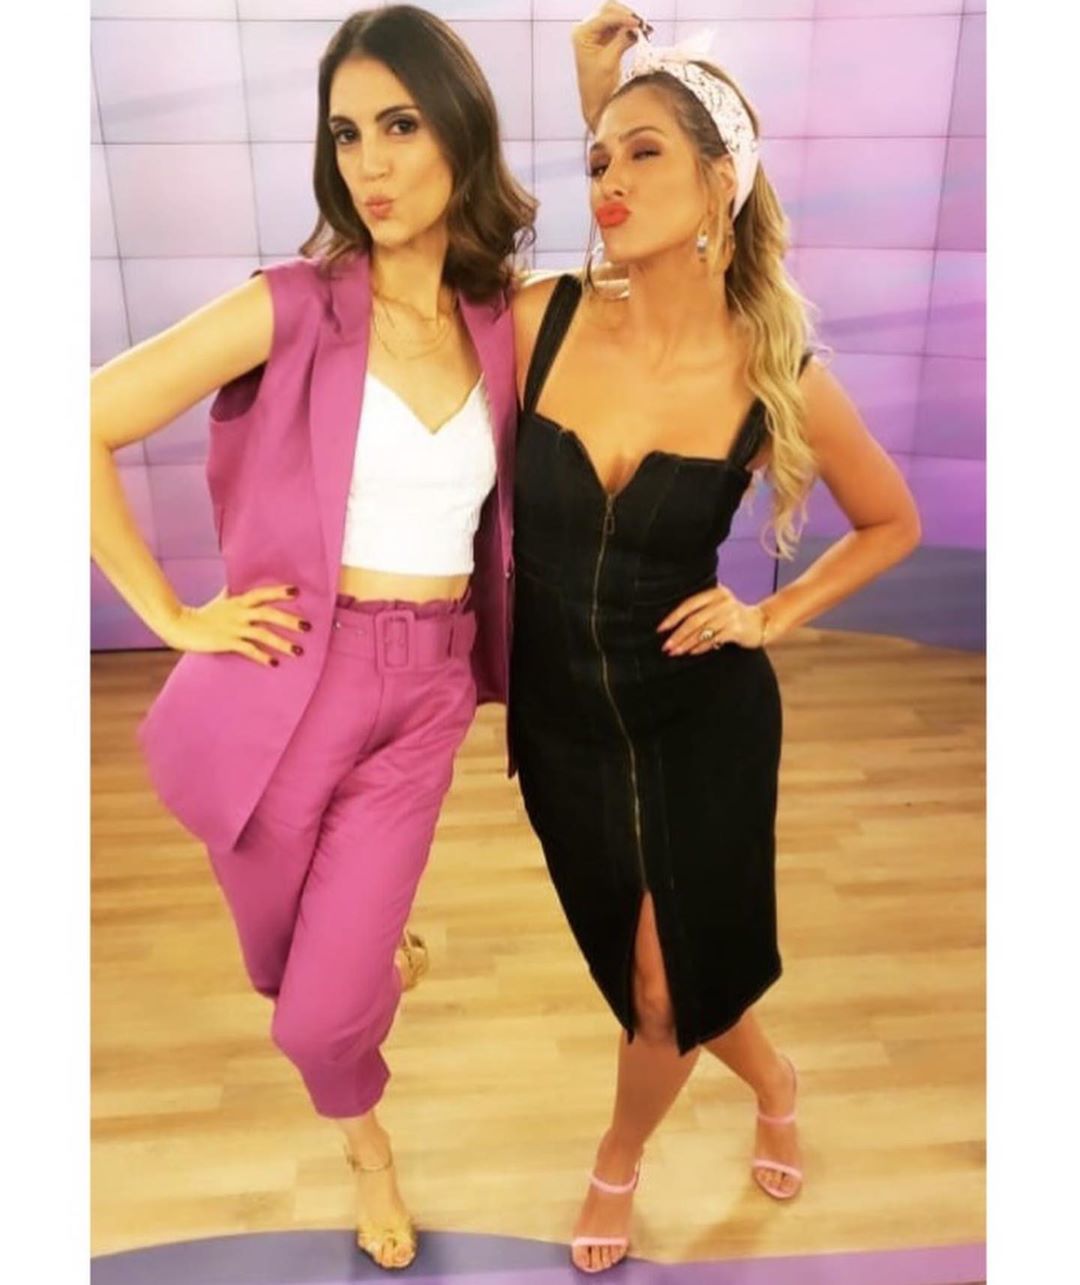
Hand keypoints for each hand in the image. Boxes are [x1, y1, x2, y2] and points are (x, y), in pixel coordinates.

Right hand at [160, 583, 309, 666]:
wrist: (181, 626)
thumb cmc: (203, 614)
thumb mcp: (220, 600)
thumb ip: (231, 594)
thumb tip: (234, 586)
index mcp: (239, 601)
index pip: (262, 594)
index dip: (278, 592)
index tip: (296, 592)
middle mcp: (239, 613)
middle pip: (268, 613)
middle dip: (288, 620)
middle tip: (307, 626)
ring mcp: (234, 628)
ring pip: (262, 634)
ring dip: (281, 642)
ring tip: (298, 651)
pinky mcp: (228, 642)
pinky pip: (249, 650)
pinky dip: (262, 656)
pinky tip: (274, 663)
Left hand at [572, 3, 651, 129]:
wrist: (597, 103)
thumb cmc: (597, 88)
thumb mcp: (609, 62)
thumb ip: (621, 40)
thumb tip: (634, 27)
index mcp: (582, 34)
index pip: (604, 16)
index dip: (622, 17)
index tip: (638, 23)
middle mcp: (587, 30)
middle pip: (609, 10)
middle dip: (627, 15)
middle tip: (642, 25)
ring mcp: (596, 33)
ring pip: (616, 16)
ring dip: (630, 21)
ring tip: (644, 30)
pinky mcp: (606, 39)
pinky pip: (620, 27)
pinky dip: (631, 29)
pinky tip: (640, 35)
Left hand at [657, 585, 765, 654]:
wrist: (762, 623)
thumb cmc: (733, 616)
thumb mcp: (718, 605)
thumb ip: (700, 609)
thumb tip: (672, 626)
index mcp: (714, 593)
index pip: (689, 604)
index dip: (673, 617)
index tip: (661, 629)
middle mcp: (722, 601)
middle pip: (694, 620)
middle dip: (678, 634)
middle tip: (666, 646)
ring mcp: (730, 615)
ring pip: (702, 631)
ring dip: (686, 643)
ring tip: (676, 652)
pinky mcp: (736, 629)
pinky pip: (714, 639)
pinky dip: (701, 647)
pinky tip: (692, 652)